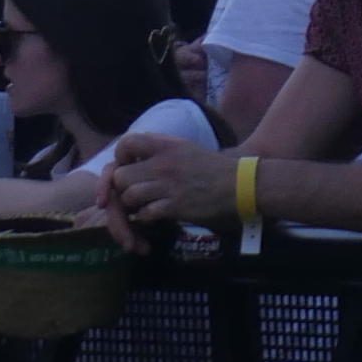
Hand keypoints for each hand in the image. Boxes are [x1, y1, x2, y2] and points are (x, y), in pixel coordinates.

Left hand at [106, 136, 231, 231]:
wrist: (241, 185)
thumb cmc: (213, 167)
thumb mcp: (185, 148)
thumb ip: (160, 151)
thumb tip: (133, 158)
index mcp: (166, 144)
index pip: (126, 143)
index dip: (120, 157)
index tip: (127, 166)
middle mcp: (163, 162)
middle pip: (120, 175)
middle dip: (123, 188)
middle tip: (132, 194)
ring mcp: (168, 185)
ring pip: (129, 196)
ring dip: (133, 206)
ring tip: (144, 206)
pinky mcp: (174, 206)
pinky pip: (144, 214)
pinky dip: (145, 218)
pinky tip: (154, 217)